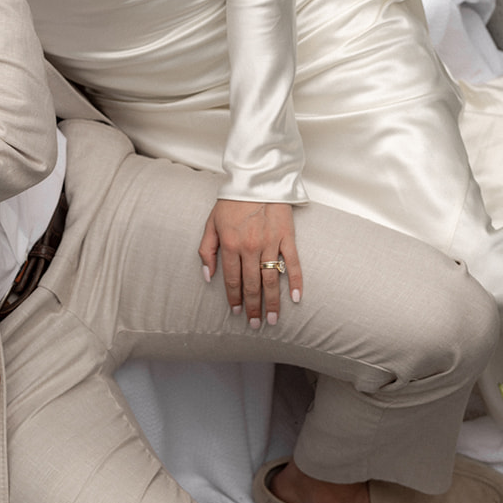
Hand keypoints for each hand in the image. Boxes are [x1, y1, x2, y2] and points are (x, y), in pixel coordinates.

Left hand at [199, 199, 301, 326]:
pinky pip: (293, 264)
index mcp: (230, 245)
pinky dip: (295, 281)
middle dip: (253, 307)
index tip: (237, 312)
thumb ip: (206, 250)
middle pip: (252, 285)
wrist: (255, 179)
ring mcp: (270, 243)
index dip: (234, 298)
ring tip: (272, 319)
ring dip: (272, 302)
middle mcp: (250, 247)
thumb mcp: (211, 223)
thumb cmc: (231, 201)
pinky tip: (296, 298)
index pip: (233, 280)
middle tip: (256, 324)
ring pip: (271, 280)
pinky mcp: (287, 237)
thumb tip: (208, 276)